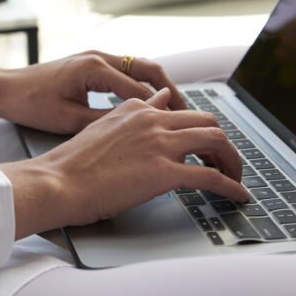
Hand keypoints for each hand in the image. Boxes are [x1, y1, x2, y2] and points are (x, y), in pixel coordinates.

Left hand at [0, 50, 186, 134]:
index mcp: (93, 69)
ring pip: (140, 68)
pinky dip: (143, 86)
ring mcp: (95, 58)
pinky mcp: (91, 64)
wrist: (4, 88)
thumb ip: (105, 121)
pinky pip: (126, 72)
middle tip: (192, 118)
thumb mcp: (69, 120)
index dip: (166, 111)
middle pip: (149, 70)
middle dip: (174, 92)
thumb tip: (139, 129)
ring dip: (160, 87)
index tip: (185, 129)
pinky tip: (151, 106)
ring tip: (178, 112)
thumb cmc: (30, 104)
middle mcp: (98, 57)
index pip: (141, 90)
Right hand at [0, 89, 247, 238]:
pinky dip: (232, 187)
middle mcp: (152, 120)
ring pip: (217, 142)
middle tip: (224, 163)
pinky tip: (238, 197)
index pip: (182, 111)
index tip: (205, 146)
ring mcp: (160, 144)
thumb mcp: (102, 127)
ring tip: (235, 179)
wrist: (56, 182)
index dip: (200, 130)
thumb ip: (132, 113)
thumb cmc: (71, 163)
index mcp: (136, 109)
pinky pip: (212, 177)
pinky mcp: (165, 173)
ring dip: (232, 161)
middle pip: (208, 122)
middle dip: (222, 143)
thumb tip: (158, 99)